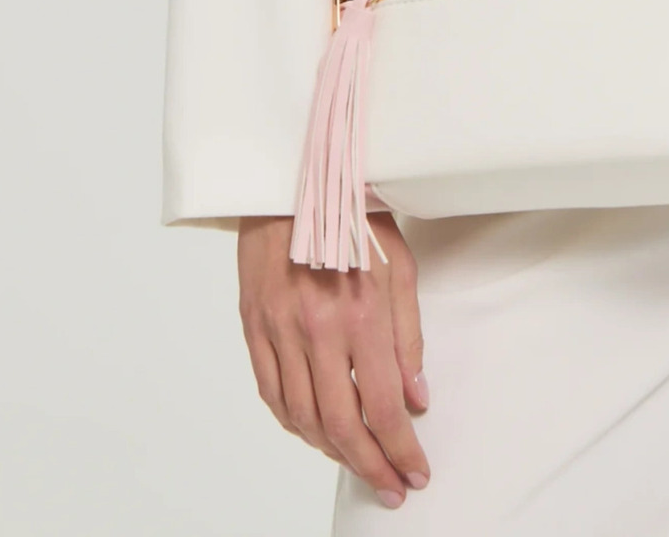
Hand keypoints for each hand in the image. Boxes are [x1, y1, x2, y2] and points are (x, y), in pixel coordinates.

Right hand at [237, 214, 430, 508]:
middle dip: (370, 466)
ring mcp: (278, 331)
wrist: (290, 180)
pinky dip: (294, 424)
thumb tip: (416, 398)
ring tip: (358, 463)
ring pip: (302, 418)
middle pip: (341, 424)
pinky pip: (271, 394)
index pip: (382, 405)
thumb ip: (408, 337)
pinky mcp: (253, 327)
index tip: (415, 474)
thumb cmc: (352, 214)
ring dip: (332, 451)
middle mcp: (315, 330)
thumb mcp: (399, 265)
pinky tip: (315, 432)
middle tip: (389, 489)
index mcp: (358, 313)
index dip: (401, 450)